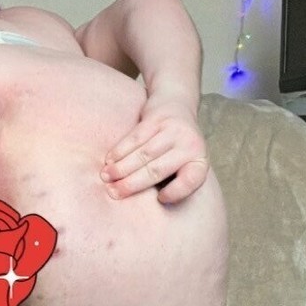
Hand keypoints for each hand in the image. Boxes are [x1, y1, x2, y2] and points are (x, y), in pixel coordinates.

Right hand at [100, 90, 207, 204]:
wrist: (177, 102)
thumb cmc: (177, 143)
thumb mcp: (185, 160)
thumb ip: (173, 178)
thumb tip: (149, 203)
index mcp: (199, 161)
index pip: (190, 180)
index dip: (176, 192)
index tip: (160, 199)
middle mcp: (189, 144)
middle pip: (157, 169)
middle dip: (132, 183)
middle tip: (114, 193)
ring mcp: (172, 129)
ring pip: (143, 154)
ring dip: (121, 167)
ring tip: (106, 177)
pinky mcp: (156, 118)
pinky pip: (135, 137)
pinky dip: (120, 150)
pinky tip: (109, 160)